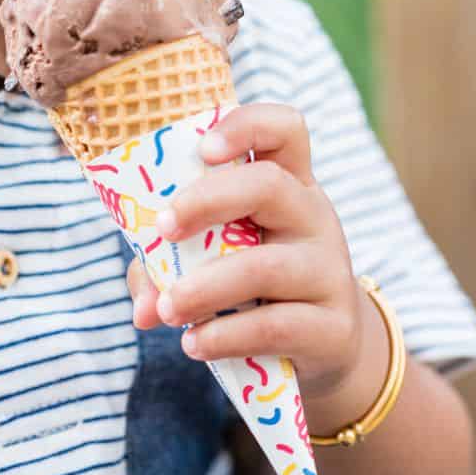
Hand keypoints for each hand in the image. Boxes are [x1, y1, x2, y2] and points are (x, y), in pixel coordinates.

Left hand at [126, 102, 366, 404]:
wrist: (326, 348)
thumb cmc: (256, 287)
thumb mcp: (216, 263)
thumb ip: (168, 270)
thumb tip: (143, 308)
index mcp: (287, 184)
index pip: (284, 129)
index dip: (245, 126)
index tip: (202, 149)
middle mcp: (313, 216)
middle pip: (270, 184)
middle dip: (207, 200)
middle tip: (163, 228)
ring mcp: (329, 270)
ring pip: (266, 266)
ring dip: (205, 288)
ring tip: (166, 310)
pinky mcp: (332, 326)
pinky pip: (275, 326)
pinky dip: (226, 335)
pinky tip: (195, 343)